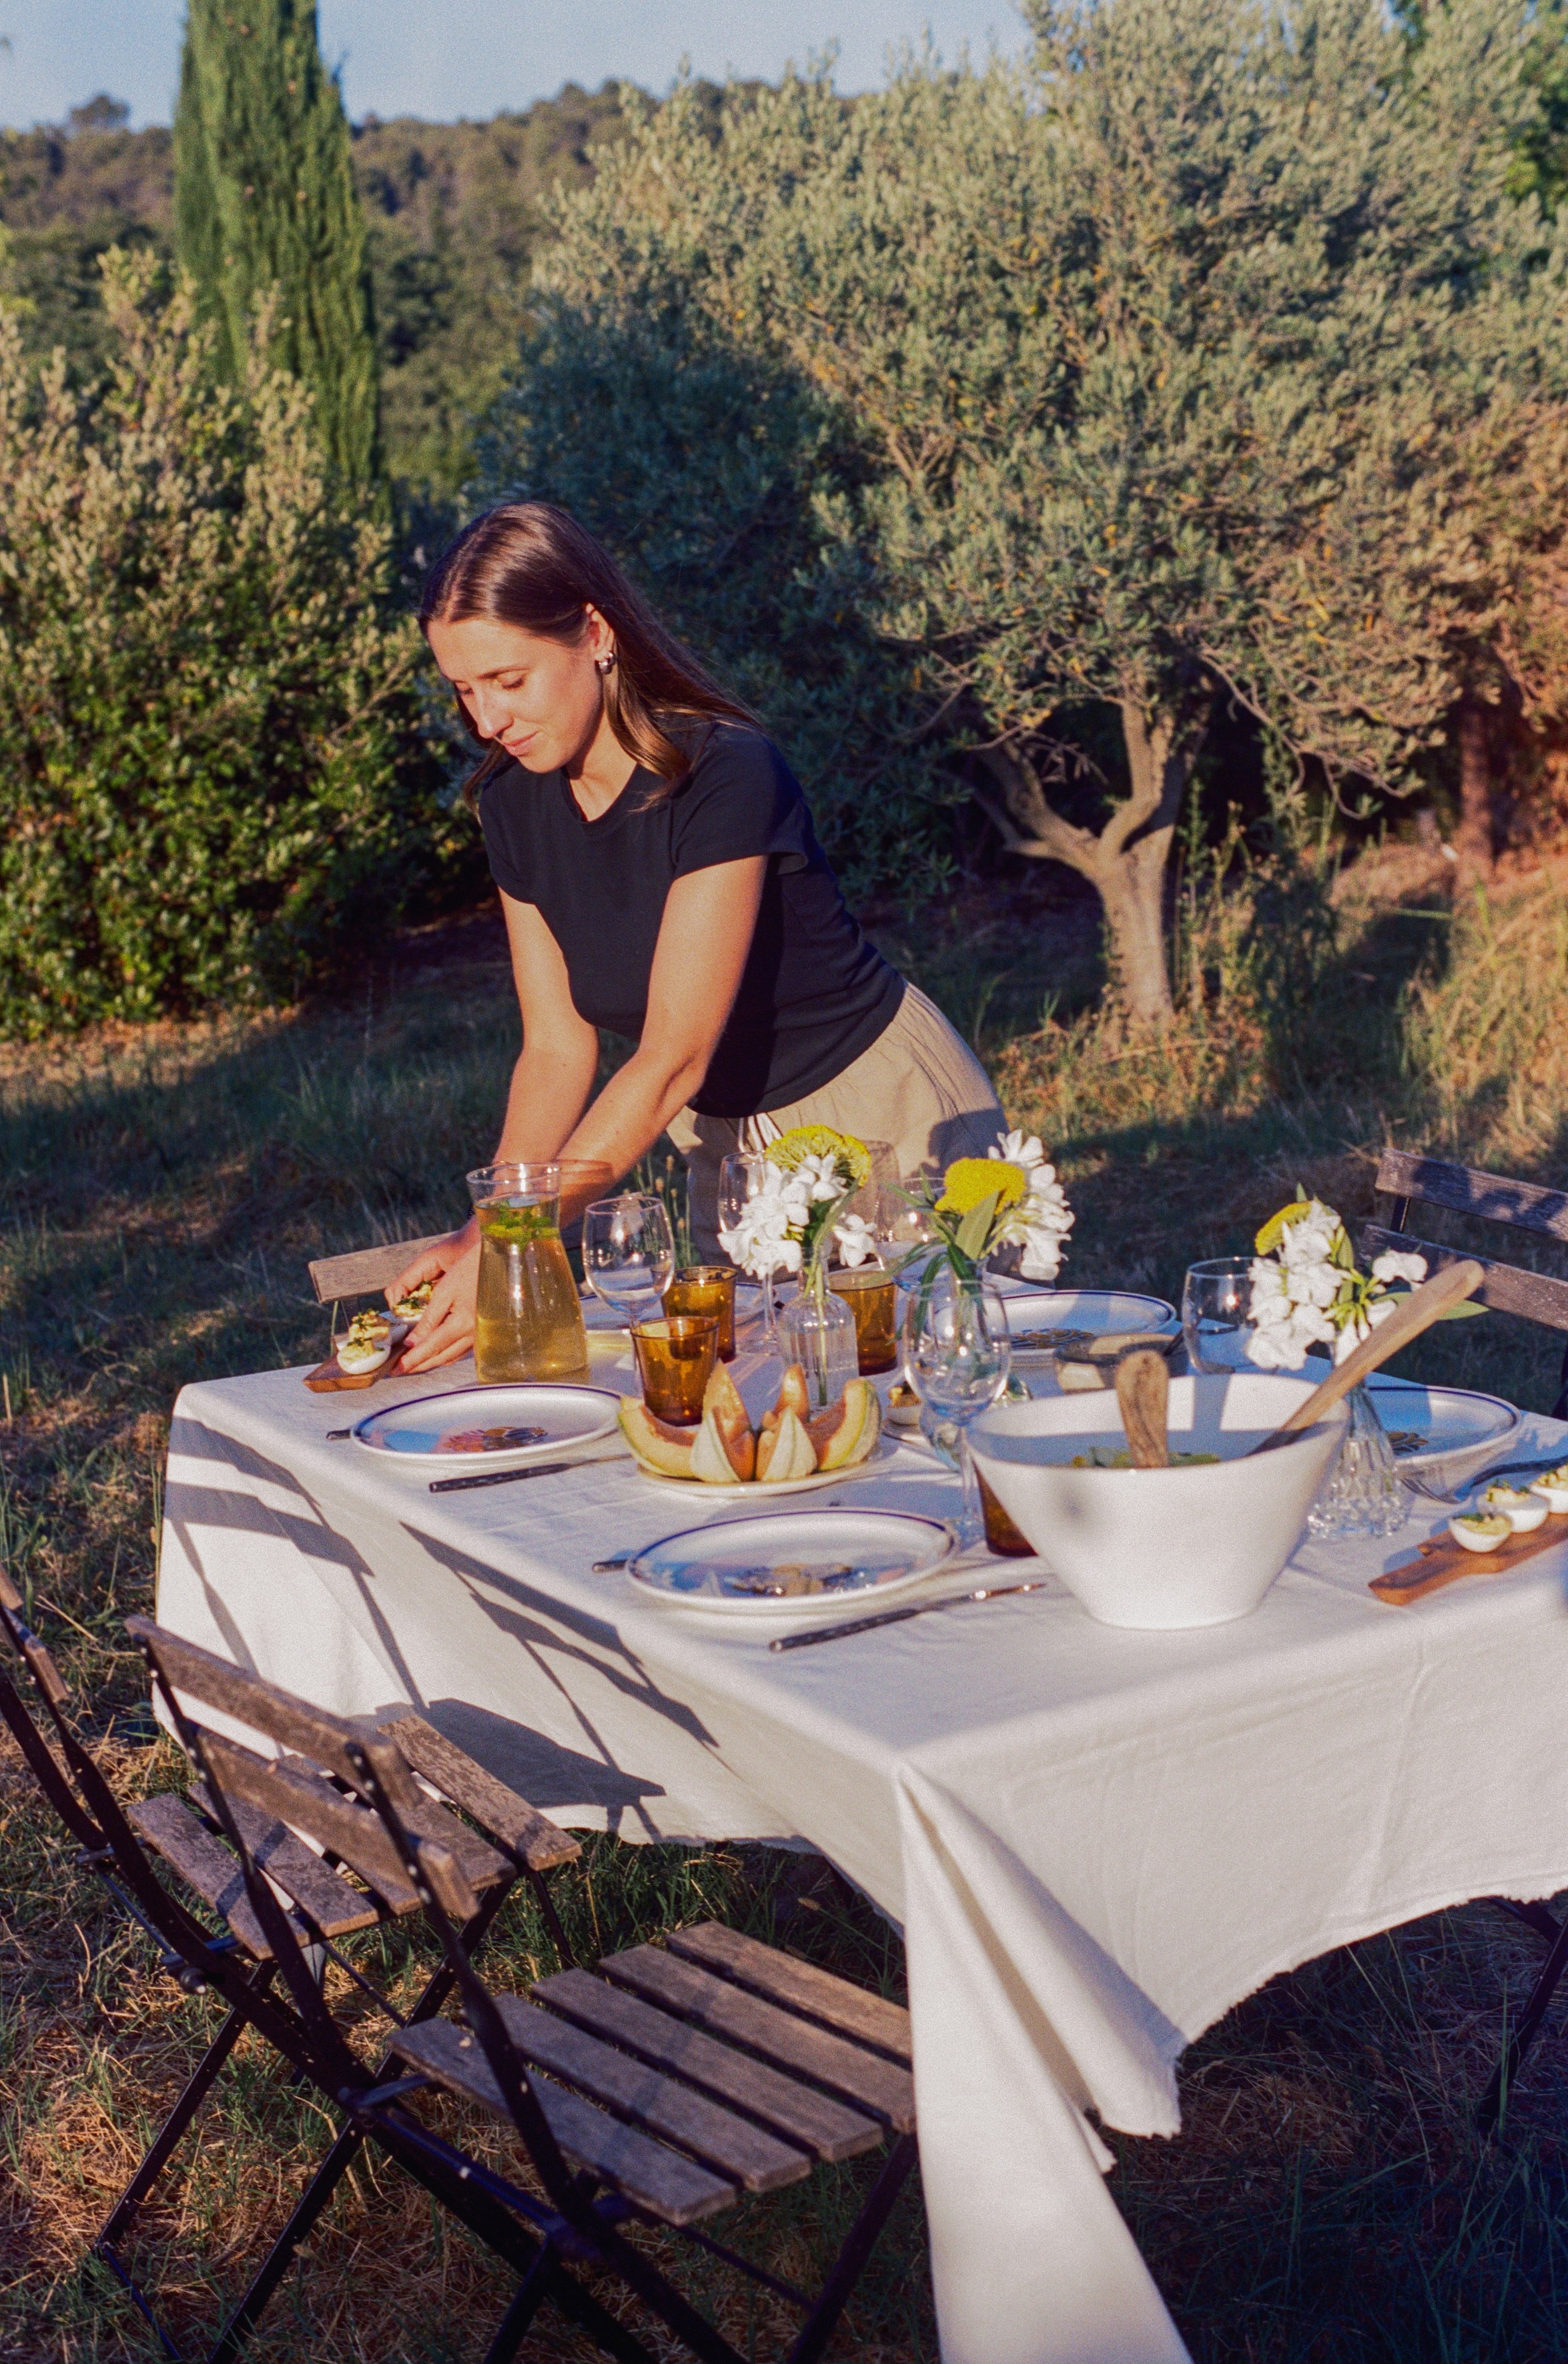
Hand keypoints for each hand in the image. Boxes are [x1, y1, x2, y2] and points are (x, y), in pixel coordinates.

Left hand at [391, 1223, 480, 1370]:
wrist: (503, 1260)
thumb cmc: (472, 1268)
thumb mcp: (446, 1290)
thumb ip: (429, 1319)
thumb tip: (412, 1342)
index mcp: (460, 1324)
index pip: (430, 1348)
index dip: (411, 1360)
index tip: (395, 1369)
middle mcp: (472, 1334)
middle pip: (441, 1357)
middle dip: (419, 1365)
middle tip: (399, 1370)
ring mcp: (480, 1333)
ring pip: (452, 1356)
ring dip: (432, 1361)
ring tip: (415, 1364)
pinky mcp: (485, 1329)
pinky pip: (463, 1349)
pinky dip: (447, 1354)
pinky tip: (438, 1352)